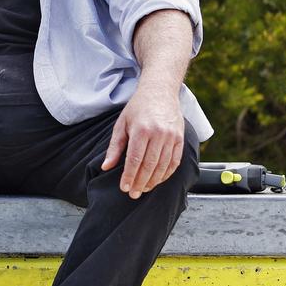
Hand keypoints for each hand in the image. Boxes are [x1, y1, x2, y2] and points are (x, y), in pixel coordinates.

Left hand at [101, 83, 184, 198]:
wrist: (160, 92)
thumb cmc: (137, 108)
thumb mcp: (121, 124)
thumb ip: (115, 147)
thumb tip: (106, 167)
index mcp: (141, 130)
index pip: (134, 159)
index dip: (129, 176)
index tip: (124, 188)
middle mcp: (158, 134)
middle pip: (149, 165)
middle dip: (140, 182)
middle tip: (133, 194)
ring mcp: (171, 137)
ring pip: (163, 166)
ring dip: (153, 181)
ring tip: (143, 189)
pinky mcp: (180, 139)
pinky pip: (175, 162)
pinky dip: (166, 174)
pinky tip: (158, 180)